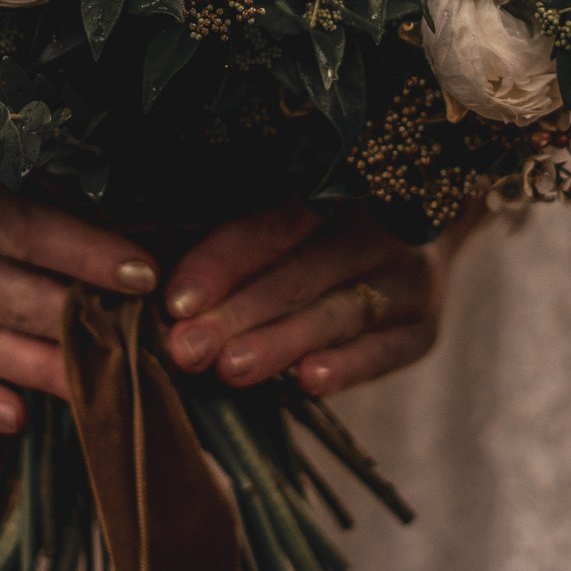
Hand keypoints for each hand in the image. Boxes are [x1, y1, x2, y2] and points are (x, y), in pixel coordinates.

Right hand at [0, 105, 158, 433]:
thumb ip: (26, 179)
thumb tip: (114, 200)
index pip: (30, 232)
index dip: (90, 254)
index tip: (148, 273)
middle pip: (13, 298)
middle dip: (82, 321)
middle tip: (145, 342)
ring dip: (45, 370)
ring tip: (104, 390)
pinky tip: (18, 419)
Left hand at [158, 204, 481, 397]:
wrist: (420, 236)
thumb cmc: (320, 230)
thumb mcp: (287, 214)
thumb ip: (231, 237)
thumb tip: (147, 264)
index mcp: (335, 188)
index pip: (272, 225)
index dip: (223, 261)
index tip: (173, 300)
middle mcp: (377, 227)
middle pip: (299, 274)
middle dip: (236, 314)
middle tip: (186, 349)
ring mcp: (408, 278)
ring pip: (337, 313)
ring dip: (281, 343)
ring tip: (231, 370)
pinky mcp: (424, 328)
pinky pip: (386, 350)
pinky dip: (350, 366)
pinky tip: (310, 383)